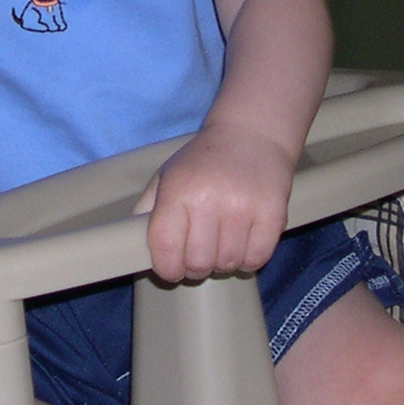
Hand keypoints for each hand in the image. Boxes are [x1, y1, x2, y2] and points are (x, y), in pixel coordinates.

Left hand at [137, 121, 294, 283]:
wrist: (251, 133)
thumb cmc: (204, 160)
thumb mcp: (167, 175)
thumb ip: (147, 208)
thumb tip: (131, 242)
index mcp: (178, 191)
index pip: (165, 248)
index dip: (167, 269)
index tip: (171, 270)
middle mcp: (209, 200)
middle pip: (198, 263)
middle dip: (196, 268)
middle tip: (199, 256)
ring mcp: (243, 208)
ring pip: (228, 263)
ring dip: (223, 263)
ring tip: (222, 246)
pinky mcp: (272, 213)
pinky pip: (257, 258)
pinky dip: (248, 260)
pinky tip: (243, 245)